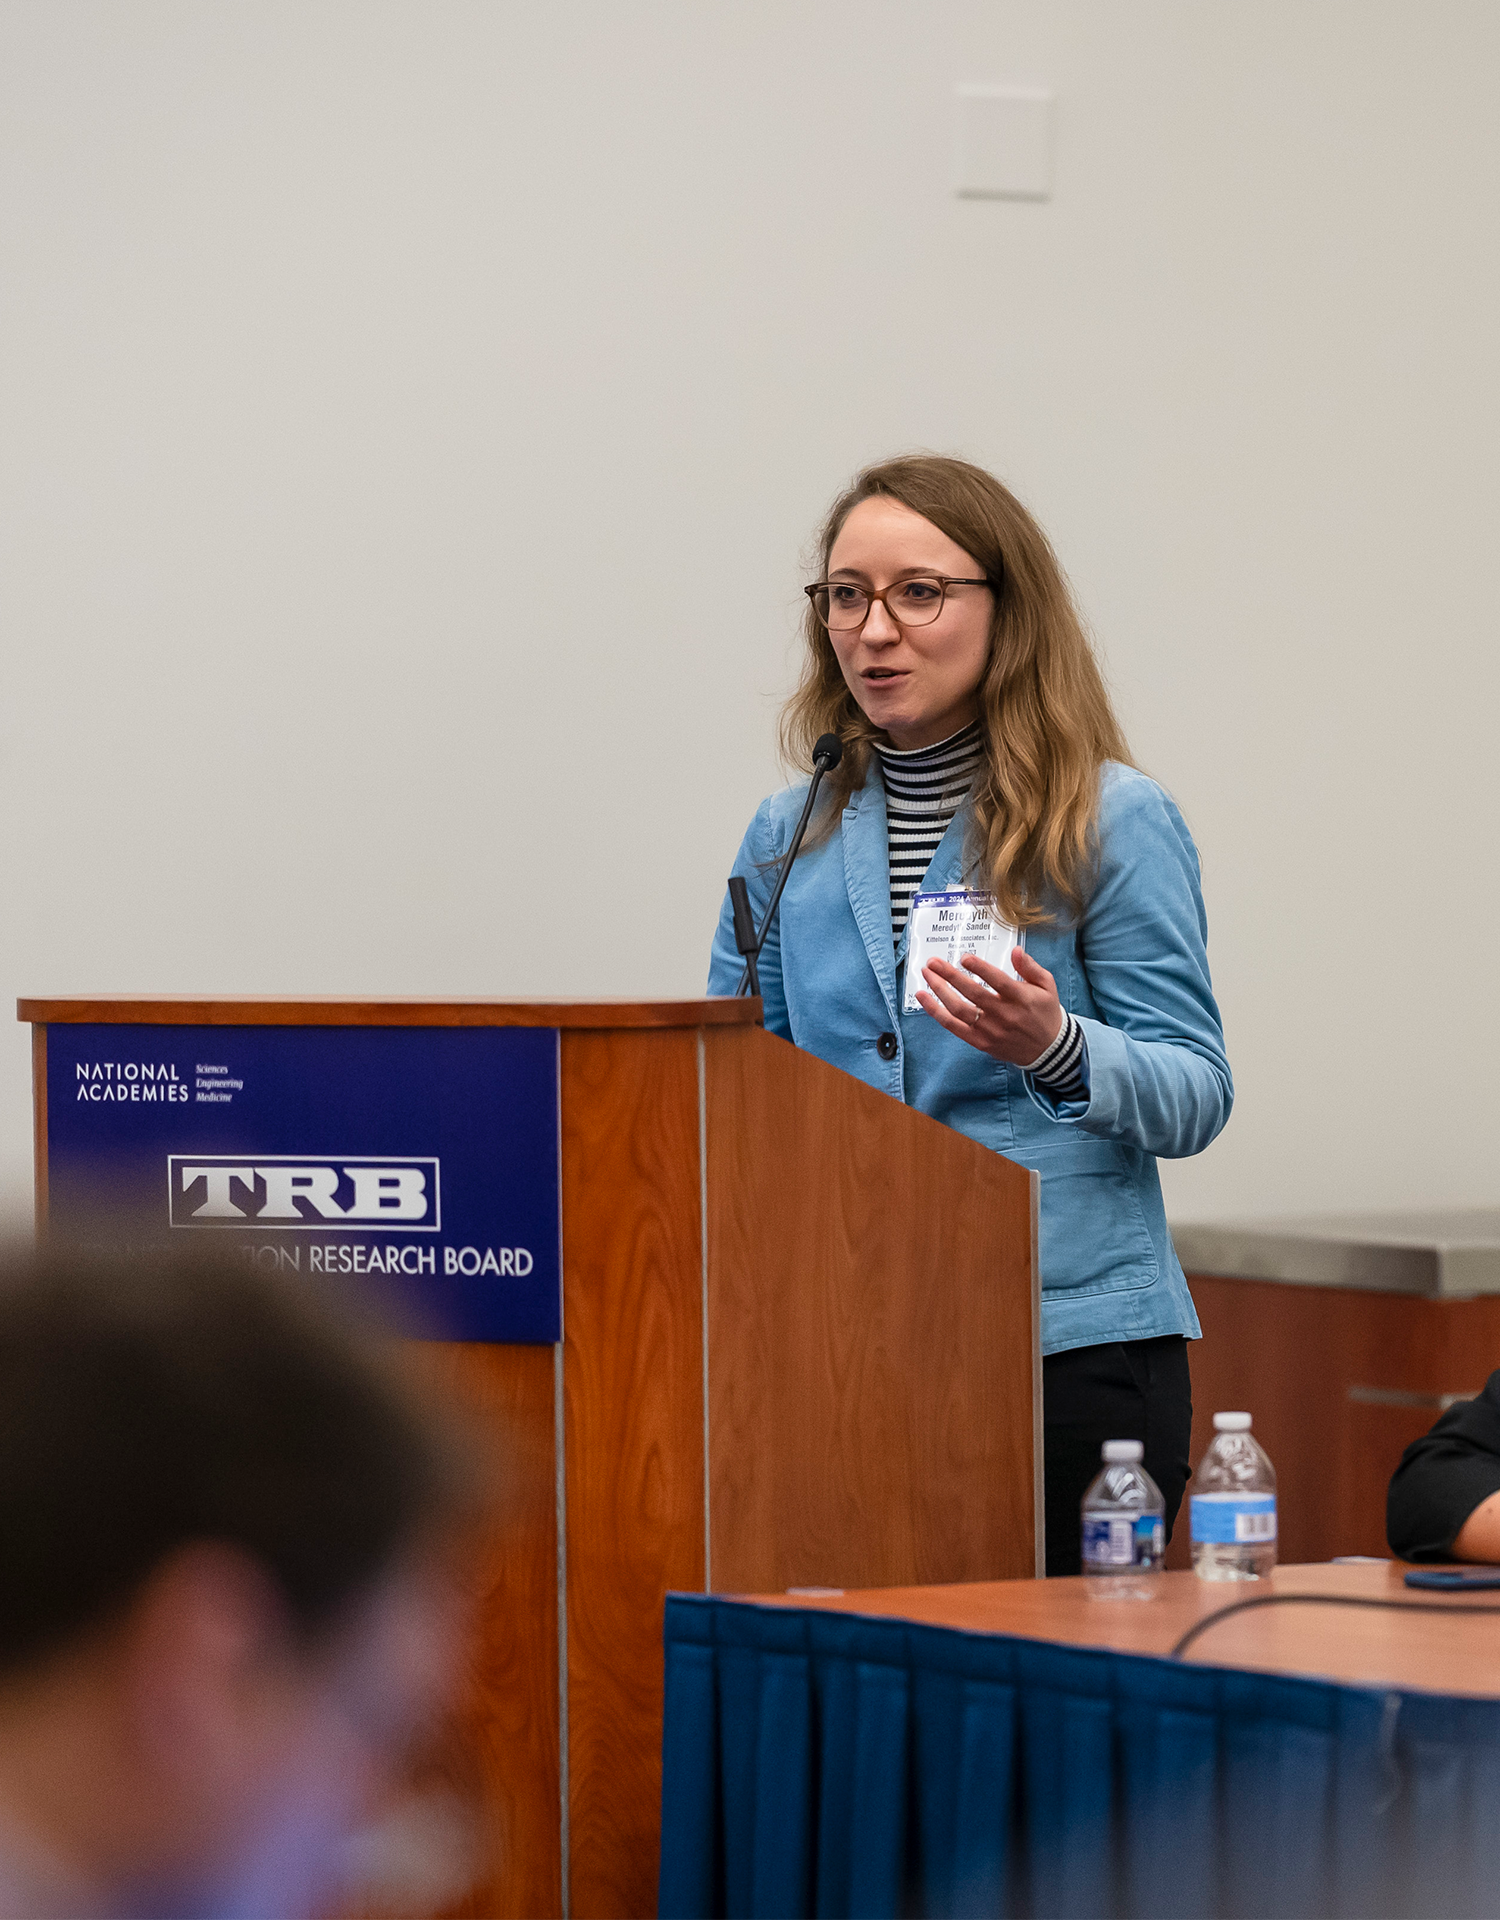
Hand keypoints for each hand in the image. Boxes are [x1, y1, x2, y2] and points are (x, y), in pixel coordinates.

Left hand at [916, 947, 1064, 1066]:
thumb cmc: (1045, 1012)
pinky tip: (923, 998)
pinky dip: (936, 1012)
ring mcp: (990, 1030)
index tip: (964, 957)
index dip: (980, 968)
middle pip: (972, 993)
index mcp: (1021, 998)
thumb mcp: (1047, 985)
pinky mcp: (980, 1042)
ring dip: (939, 990)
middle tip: (933, 961)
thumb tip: (1016, 950)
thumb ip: (1030, 967)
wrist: (1048, 1050)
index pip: (997, 981)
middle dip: (949, 975)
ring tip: (927, 974)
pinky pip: (953, 1026)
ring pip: (959, 1009)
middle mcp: (1004, 1014)